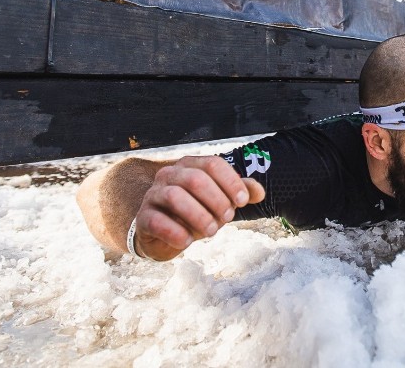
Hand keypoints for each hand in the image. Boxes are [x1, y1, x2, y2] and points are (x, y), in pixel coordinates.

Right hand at [133, 156, 264, 260]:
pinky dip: (174, 232)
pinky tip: (188, 241)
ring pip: (174, 196)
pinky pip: (156, 220)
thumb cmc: (196, 211)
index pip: (212, 164)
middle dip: (216, 200)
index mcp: (190, 165)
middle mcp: (170, 175)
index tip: (243, 201)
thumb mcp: (220, 201)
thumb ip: (240, 193)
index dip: (231, 182)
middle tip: (228, 218)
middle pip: (195, 179)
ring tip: (212, 231)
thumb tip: (260, 192)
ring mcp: (154, 194)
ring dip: (198, 215)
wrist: (164, 233)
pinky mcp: (143, 217)